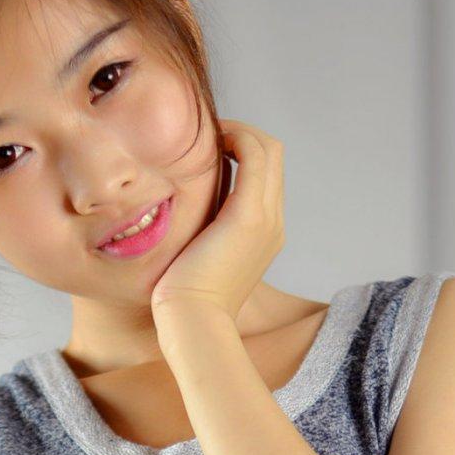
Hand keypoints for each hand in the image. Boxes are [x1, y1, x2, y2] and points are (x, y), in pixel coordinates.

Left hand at [149, 118, 285, 330]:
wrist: (192, 323)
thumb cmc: (184, 300)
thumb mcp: (197, 259)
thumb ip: (201, 234)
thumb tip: (181, 215)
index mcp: (265, 234)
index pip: (267, 175)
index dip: (242, 150)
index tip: (208, 149)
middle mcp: (273, 223)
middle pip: (274, 155)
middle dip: (243, 134)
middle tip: (206, 136)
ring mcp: (266, 219)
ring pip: (268, 149)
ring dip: (238, 131)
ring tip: (206, 136)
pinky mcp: (248, 217)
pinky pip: (253, 156)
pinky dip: (235, 138)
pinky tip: (206, 142)